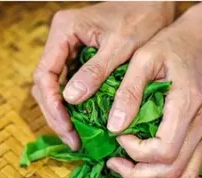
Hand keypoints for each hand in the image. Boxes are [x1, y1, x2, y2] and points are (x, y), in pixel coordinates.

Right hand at [32, 2, 174, 149]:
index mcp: (64, 30)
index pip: (45, 75)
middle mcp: (59, 40)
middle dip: (56, 115)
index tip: (67, 127)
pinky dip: (73, 107)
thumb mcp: (122, 45)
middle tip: (72, 139)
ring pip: (53, 89)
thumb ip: (96, 71)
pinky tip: (83, 124)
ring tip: (76, 137)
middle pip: (45, 86)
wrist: (157, 1)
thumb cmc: (143, 16)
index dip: (52, 105)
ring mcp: (66, 50)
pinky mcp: (76, 59)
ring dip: (62, 115)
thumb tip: (70, 100)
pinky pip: (67, 87)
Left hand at [105, 16, 201, 177]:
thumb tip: (114, 128)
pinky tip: (140, 174)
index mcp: (188, 105)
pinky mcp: (201, 134)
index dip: (134, 152)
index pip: (163, 151)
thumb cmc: (172, 45)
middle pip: (172, 170)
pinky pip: (187, 168)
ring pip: (183, 176)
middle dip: (137, 175)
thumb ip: (128, 93)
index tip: (117, 136)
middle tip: (112, 165)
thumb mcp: (144, 58)